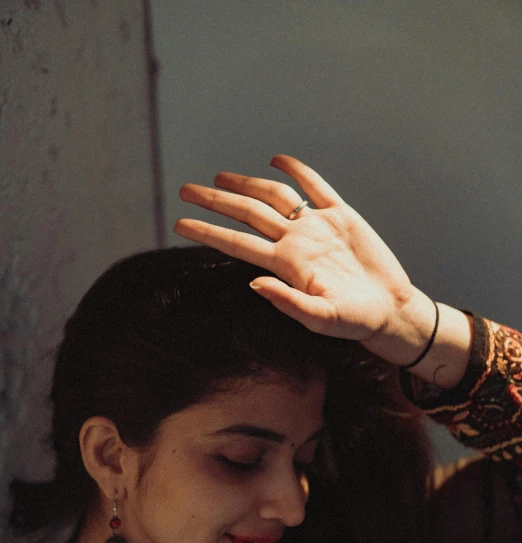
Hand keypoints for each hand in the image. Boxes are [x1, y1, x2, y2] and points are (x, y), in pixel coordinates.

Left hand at [174, 155, 470, 382]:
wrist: (389, 310)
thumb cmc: (354, 321)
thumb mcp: (322, 319)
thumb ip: (289, 303)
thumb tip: (255, 284)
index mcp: (286, 264)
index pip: (238, 243)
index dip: (208, 231)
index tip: (178, 223)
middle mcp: (295, 242)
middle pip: (248, 214)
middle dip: (216, 201)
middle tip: (184, 189)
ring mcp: (317, 227)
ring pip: (275, 197)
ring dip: (247, 184)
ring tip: (220, 177)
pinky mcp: (342, 217)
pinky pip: (316, 187)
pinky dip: (297, 171)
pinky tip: (277, 160)